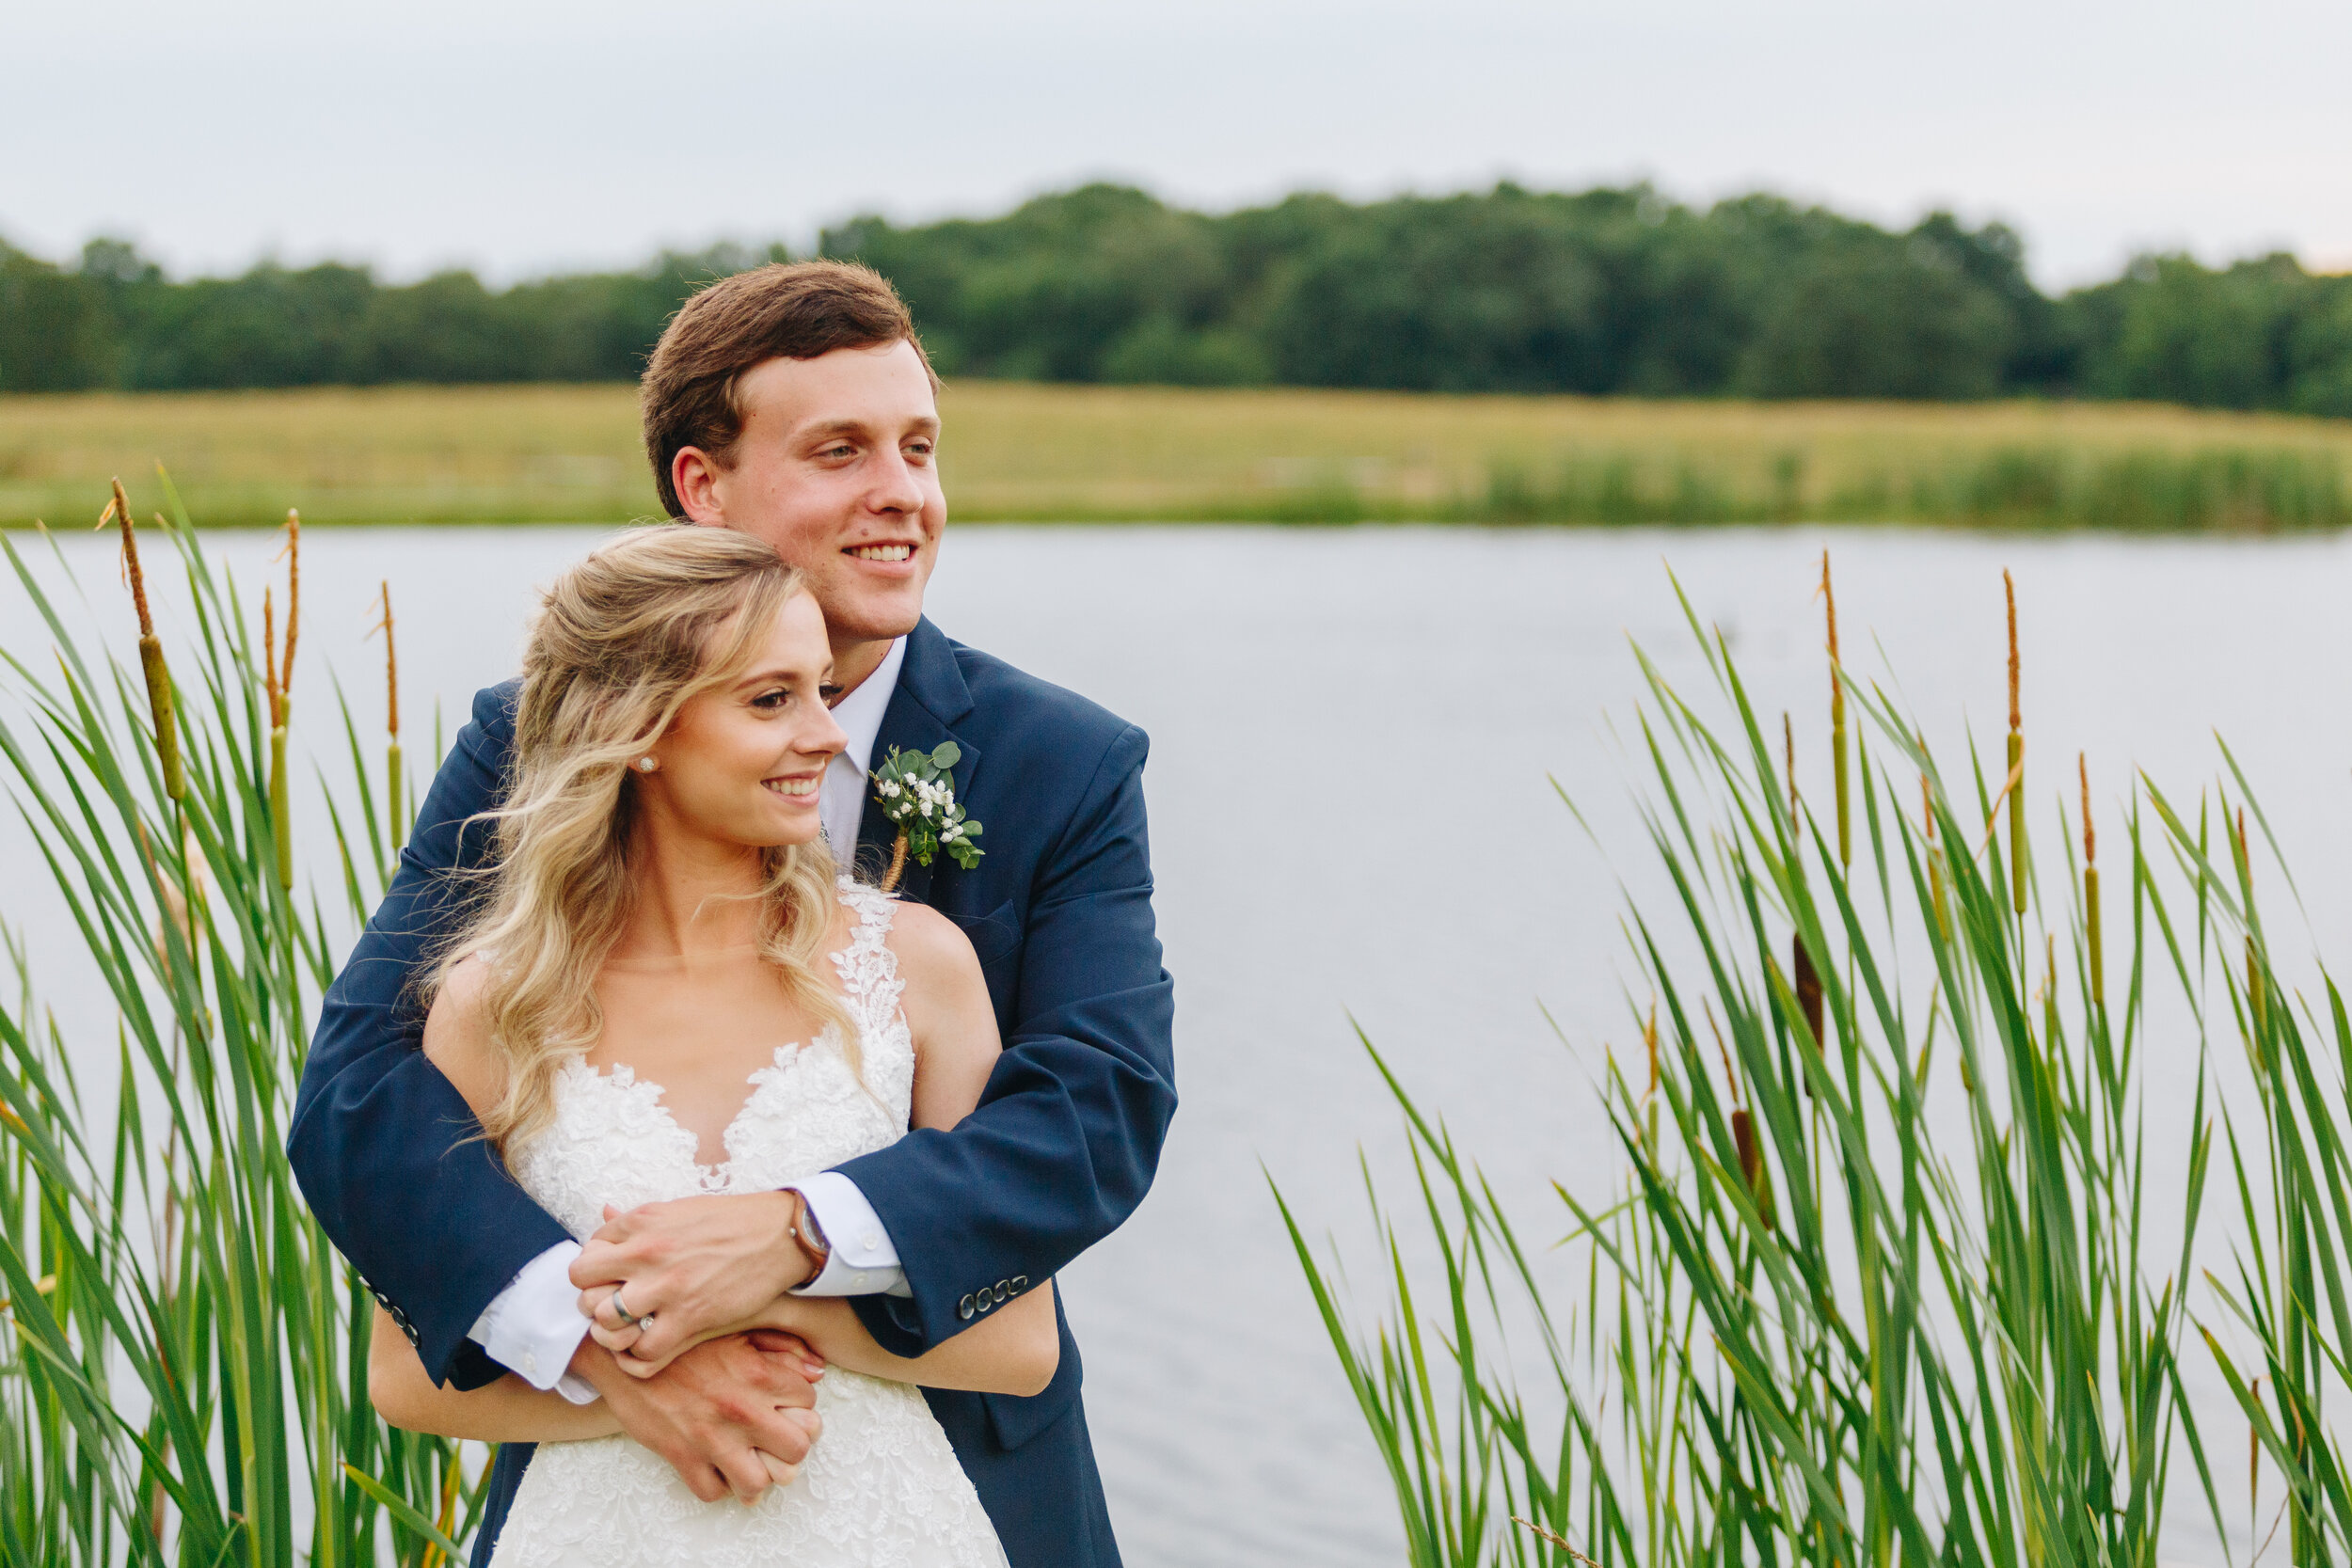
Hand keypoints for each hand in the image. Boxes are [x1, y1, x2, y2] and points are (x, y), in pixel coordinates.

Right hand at [570, 1332, 824, 1504]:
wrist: (626, 1352)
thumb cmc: (684, 1340)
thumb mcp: (737, 1330)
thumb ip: (783, 1347)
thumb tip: (817, 1371)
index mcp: (758, 1375)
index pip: (809, 1404)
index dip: (800, 1404)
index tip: (786, 1404)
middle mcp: (741, 1410)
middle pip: (796, 1448)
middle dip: (791, 1444)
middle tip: (776, 1438)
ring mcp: (711, 1438)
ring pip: (757, 1482)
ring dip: (757, 1475)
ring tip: (750, 1460)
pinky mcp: (681, 1457)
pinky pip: (712, 1491)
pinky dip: (718, 1485)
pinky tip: (718, 1467)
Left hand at [572, 1194, 821, 1374]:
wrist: (780, 1236)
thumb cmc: (731, 1221)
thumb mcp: (678, 1209)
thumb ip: (637, 1220)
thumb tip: (603, 1213)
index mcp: (643, 1223)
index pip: (587, 1251)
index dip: (595, 1268)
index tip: (611, 1277)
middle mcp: (647, 1253)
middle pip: (584, 1287)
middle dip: (593, 1299)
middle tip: (612, 1305)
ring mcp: (667, 1288)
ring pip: (605, 1321)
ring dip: (612, 1330)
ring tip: (626, 1329)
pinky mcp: (690, 1319)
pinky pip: (641, 1352)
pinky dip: (637, 1357)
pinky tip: (646, 1348)